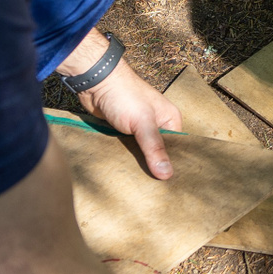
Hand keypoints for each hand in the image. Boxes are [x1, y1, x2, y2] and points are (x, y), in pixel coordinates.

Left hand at [74, 58, 184, 180]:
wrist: (96, 81)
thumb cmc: (124, 96)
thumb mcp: (142, 123)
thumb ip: (154, 148)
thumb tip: (167, 175)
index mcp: (170, 120)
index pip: (177, 149)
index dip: (173, 166)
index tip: (170, 188)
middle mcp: (157, 125)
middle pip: (159, 153)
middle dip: (154, 168)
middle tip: (153, 192)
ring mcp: (139, 129)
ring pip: (142, 153)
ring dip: (138, 164)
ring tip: (139, 188)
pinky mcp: (122, 132)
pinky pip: (128, 150)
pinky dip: (126, 159)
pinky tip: (125, 173)